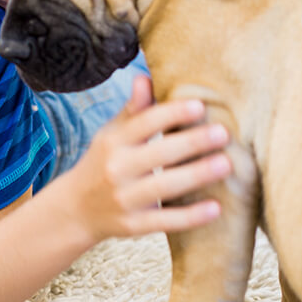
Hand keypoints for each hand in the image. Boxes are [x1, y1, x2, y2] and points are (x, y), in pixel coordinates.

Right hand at [63, 75, 231, 240]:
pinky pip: (165, 221)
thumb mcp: (111, 134)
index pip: (144, 122)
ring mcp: (125, 199)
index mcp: (113, 141)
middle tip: (223, 133)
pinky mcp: (134, 225)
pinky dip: (191, 216)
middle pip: (158, 153)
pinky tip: (216, 207)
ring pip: (164, 186)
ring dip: (196, 175)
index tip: (200, 105)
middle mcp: (117, 169)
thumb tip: (144, 76)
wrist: (76, 210)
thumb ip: (133, 110)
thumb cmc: (103, 163)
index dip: (171, 113)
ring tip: (226, 164)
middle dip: (192, 142)